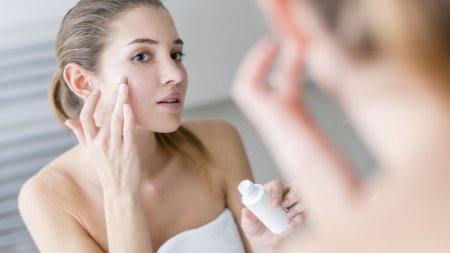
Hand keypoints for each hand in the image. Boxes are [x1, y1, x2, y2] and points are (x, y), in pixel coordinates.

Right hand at [65, 77, 140, 192]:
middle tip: (120, 79)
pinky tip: (130, 106)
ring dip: (122, 101)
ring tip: (126, 86)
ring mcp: (116, 147)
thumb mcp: (90, 153)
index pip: (86, 118)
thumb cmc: (105, 170)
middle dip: (113, 94)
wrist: (119, 190)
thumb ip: (81, 135)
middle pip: (106, 114)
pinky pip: (129, 131)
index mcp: (91, 143)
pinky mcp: (129, 151)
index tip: (98, 90)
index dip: (91, 103)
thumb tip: (68, 121)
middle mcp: (101, 144)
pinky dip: (129, 117)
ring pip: (117, 119)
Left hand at [241, 180, 304, 252]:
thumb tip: (246, 211)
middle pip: (293, 188)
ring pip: (302, 200)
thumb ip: (247, 217)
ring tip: (289, 217)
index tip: (274, 204)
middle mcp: (282, 197)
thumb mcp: (248, 223)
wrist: (262, 240)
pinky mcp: (297, 217)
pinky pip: (303, 215)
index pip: (276, 185)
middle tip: (284, 209)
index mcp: (269, 193)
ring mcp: (291, 206)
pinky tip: (292, 224)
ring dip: (298, 207)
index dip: (276, 192)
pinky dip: (299, 219)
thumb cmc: (253, 226)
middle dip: (292, 196)